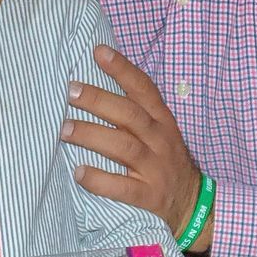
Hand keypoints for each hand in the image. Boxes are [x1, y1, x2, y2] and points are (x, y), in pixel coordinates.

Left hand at [62, 46, 201, 237]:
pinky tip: (79, 172)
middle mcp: (160, 141)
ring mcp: (156, 169)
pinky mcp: (150, 197)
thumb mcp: (158, 133)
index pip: (144, 89)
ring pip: (125, 147)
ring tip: (64, 129)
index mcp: (162, 121)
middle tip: (70, 91)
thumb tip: (91, 87)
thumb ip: (133, 112)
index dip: (122, 69)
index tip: (99, 52)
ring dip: (92, 136)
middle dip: (99, 100)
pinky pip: (124, 188)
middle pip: (130, 115)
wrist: (192, 205)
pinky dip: (100, 180)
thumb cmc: (164, 161)